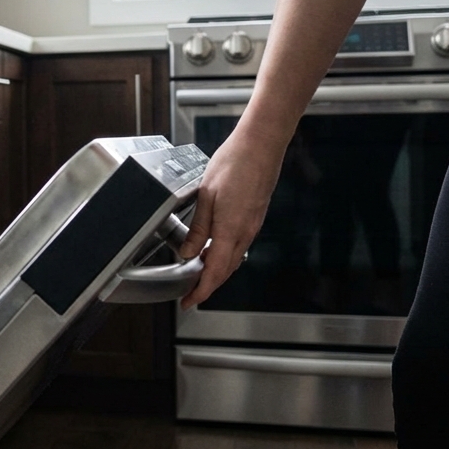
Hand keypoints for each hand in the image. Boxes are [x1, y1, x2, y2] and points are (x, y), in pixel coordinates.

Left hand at [179, 127, 286, 309]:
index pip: (214, 272)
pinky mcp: (254, 217)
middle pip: (225, 271)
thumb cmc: (234, 163)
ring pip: (233, 259)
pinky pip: (238, 245)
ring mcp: (252, 226)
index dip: (201, 291)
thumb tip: (187, 252)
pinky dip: (224, 256)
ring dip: (216, 271)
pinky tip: (212, 250)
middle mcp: (245, 233)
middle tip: (190, 293)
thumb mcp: (206, 196)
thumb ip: (197, 228)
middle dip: (207, 286)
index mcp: (230, 230)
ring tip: (197, 275)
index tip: (189, 302)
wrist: (261, 146)